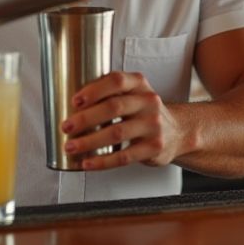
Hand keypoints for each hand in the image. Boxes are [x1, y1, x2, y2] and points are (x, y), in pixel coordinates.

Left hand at [60, 71, 183, 170]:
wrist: (177, 132)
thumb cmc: (143, 111)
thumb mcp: (133, 93)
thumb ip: (109, 92)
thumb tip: (70, 102)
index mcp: (139, 84)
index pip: (116, 80)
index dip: (94, 90)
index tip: (74, 101)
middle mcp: (148, 102)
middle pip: (113, 107)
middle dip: (85, 118)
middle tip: (66, 126)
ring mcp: (153, 125)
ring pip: (116, 133)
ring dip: (89, 141)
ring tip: (71, 146)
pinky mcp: (153, 148)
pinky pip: (123, 157)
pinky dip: (102, 162)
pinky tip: (87, 163)